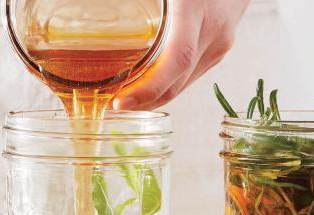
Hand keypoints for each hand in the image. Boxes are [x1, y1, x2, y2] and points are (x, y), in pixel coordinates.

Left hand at [114, 0, 250, 109]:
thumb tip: (93, 4)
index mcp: (195, 9)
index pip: (176, 61)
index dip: (148, 88)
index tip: (120, 103)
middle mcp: (213, 31)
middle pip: (176, 82)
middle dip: (143, 100)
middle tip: (111, 106)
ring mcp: (220, 43)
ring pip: (183, 83)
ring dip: (154, 96)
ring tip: (124, 99)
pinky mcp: (219, 48)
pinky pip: (190, 75)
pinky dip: (167, 85)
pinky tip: (147, 86)